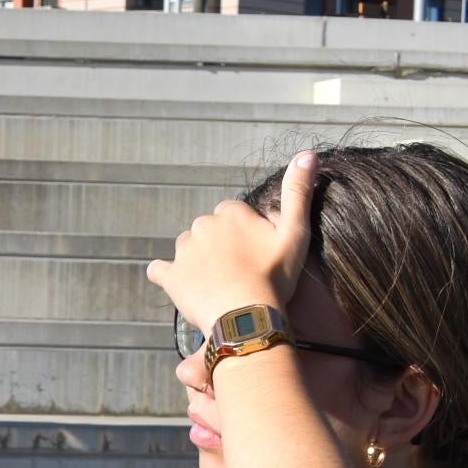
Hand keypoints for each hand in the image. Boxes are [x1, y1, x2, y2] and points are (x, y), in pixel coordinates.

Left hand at [151, 148, 311, 331]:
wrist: (247, 314)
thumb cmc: (275, 275)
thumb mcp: (295, 231)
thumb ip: (298, 192)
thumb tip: (307, 153)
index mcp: (230, 212)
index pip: (234, 213)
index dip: (246, 232)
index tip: (257, 250)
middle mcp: (202, 225)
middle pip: (210, 230)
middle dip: (222, 244)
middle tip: (241, 268)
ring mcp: (183, 251)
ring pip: (189, 248)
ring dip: (199, 259)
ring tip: (219, 281)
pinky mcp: (170, 275)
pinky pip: (160, 270)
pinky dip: (167, 274)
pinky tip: (180, 284)